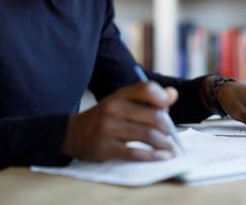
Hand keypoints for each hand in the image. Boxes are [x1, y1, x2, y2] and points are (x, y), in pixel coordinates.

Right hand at [62, 82, 177, 161]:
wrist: (72, 133)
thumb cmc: (105, 117)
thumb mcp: (121, 102)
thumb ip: (147, 98)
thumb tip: (173, 94)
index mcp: (120, 95)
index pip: (147, 89)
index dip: (163, 98)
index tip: (168, 108)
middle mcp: (114, 109)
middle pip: (154, 116)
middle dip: (168, 128)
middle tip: (172, 135)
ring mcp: (109, 128)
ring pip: (148, 135)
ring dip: (165, 144)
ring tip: (171, 149)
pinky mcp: (106, 148)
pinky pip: (135, 153)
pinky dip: (153, 156)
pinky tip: (162, 157)